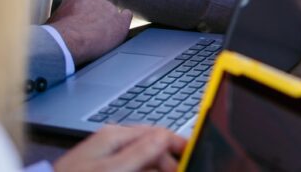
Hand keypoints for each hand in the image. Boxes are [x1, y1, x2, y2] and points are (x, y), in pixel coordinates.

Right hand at [47, 0, 131, 65]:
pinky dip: (123, 22)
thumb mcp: (53, 19)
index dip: (84, 11)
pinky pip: (126, 16)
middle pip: (99, 4)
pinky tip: (119, 28)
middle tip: (90, 29)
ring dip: (107, 22)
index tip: (81, 20)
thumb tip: (53, 24)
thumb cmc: (57, 32)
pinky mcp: (120, 20)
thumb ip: (60, 15)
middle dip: (96, 14)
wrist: (70, 41)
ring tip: (101, 36)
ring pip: (111, 13)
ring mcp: (109, 7)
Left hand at [53, 125, 185, 171]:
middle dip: (169, 163)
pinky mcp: (104, 168)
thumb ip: (140, 154)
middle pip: (153, 148)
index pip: (158, 133)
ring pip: (144, 161)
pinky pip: (133, 168)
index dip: (179, 145)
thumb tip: (165, 138)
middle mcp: (113, 142)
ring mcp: (108, 157)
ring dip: (157, 170)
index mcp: (116, 136)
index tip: (196, 157)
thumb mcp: (112, 171)